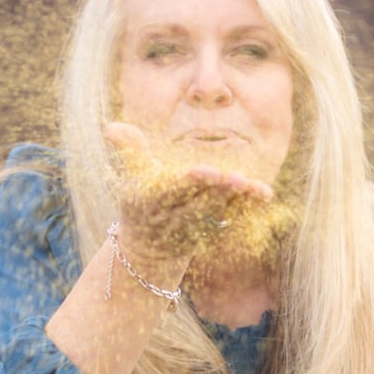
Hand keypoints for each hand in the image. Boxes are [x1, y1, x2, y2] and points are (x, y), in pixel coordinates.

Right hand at [103, 122, 273, 259]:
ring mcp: (194, 229)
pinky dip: (248, 208)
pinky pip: (233, 219)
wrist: (149, 245)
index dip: (190, 182)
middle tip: (237, 177)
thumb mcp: (131, 174)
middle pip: (199, 204)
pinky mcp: (212, 233)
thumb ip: (129, 149)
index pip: (172, 191)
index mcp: (151, 202)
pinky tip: (263, 194)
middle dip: (219, 192)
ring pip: (219, 213)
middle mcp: (173, 220)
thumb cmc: (139, 198)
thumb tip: (110, 128)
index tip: (206, 169)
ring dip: (237, 200)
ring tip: (252, 185)